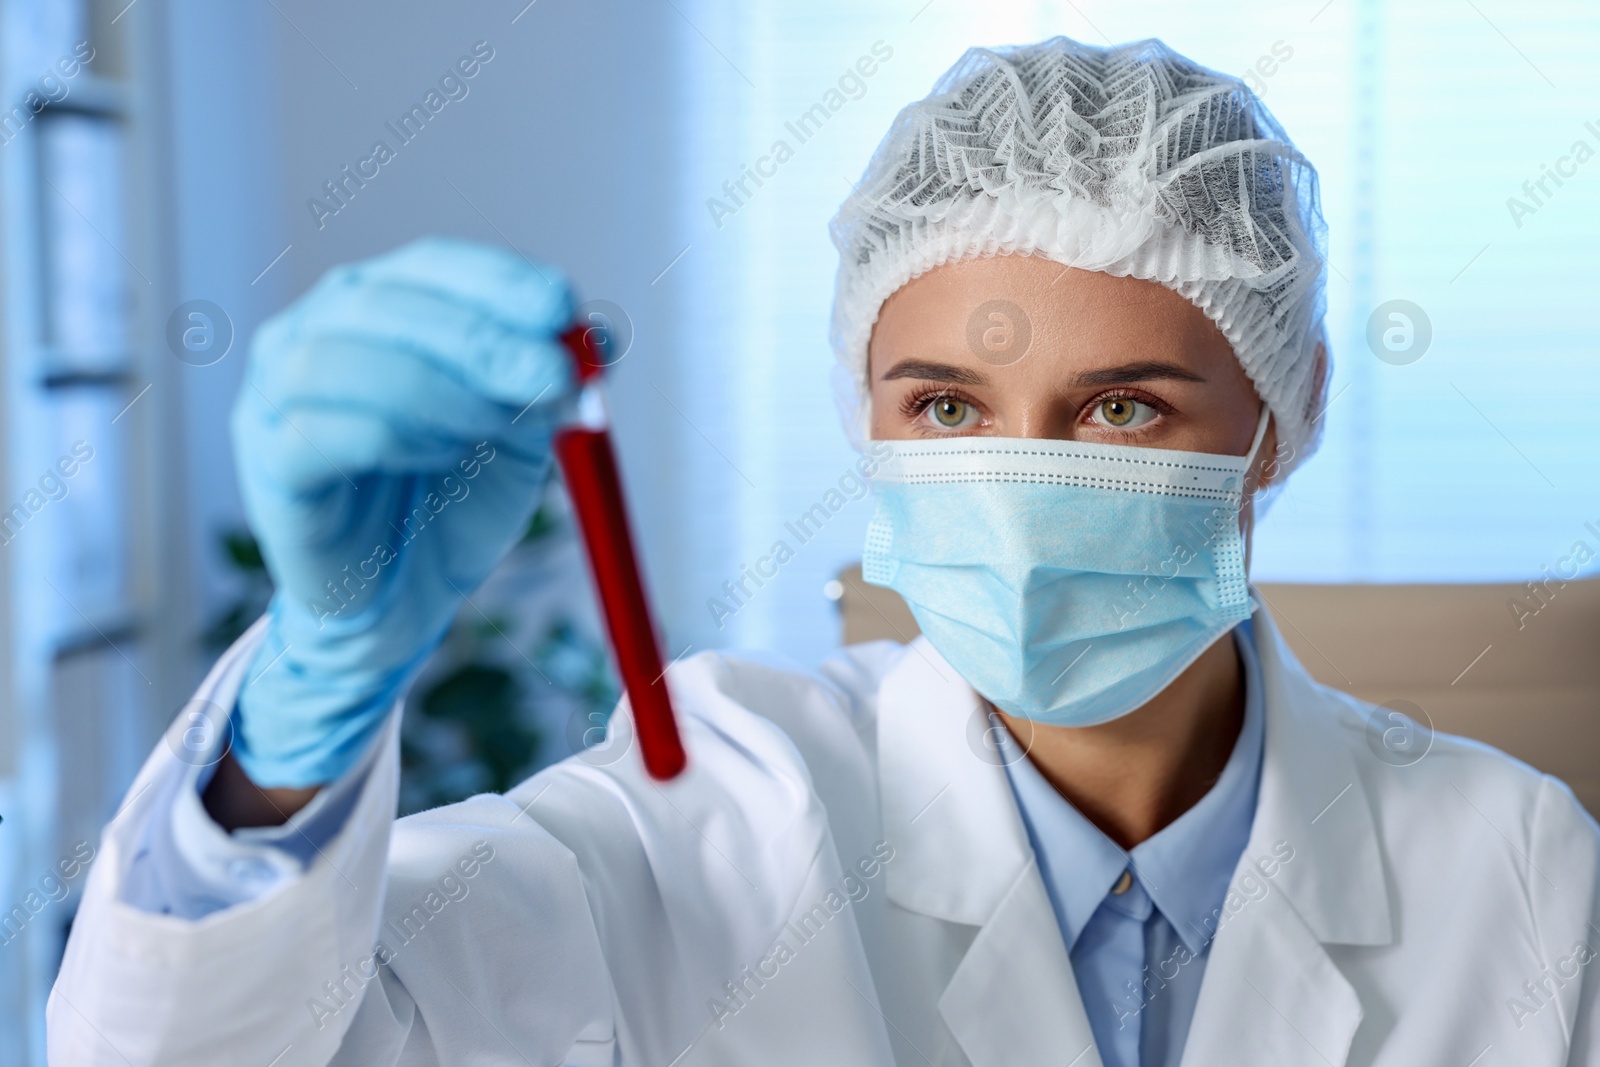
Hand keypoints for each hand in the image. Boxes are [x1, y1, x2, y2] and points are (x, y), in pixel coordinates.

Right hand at [227, 237, 575, 787]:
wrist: (403, 596)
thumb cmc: (453, 500)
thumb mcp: (521, 434)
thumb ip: (550, 385)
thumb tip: (602, 340)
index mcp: (383, 304)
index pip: (436, 264)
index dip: (500, 282)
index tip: (564, 309)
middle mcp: (317, 329)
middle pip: (394, 304)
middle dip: (484, 338)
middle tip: (554, 376)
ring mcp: (280, 391)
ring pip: (350, 361)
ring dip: (440, 391)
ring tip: (488, 431)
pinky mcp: (272, 458)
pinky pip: (323, 431)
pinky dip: (392, 437)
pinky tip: (437, 458)